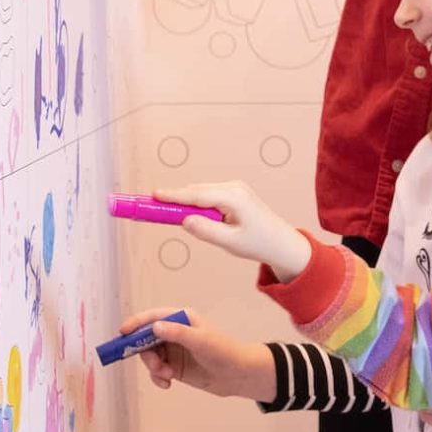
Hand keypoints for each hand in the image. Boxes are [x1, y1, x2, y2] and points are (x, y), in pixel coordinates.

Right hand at [114, 305, 277, 401]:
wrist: (239, 376)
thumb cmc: (224, 352)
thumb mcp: (200, 341)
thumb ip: (177, 333)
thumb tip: (155, 327)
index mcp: (181, 319)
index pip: (153, 318)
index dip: (136, 324)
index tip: (122, 334)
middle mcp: (175, 333)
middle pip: (147, 339)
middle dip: (145, 352)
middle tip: (154, 365)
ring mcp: (174, 351)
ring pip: (151, 357)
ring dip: (154, 367)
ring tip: (166, 376)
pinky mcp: (175, 367)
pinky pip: (157, 371)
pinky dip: (158, 378)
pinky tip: (167, 384)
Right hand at [159, 181, 312, 279]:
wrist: (281, 242)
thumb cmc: (258, 243)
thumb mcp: (230, 242)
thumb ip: (206, 231)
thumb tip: (185, 221)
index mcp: (234, 197)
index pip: (196, 195)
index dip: (173, 196)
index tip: (153, 195)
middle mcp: (234, 188)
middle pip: (196, 191)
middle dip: (174, 198)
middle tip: (150, 206)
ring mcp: (235, 188)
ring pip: (201, 192)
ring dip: (185, 202)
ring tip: (165, 211)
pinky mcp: (234, 193)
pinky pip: (209, 195)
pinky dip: (196, 203)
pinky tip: (188, 213)